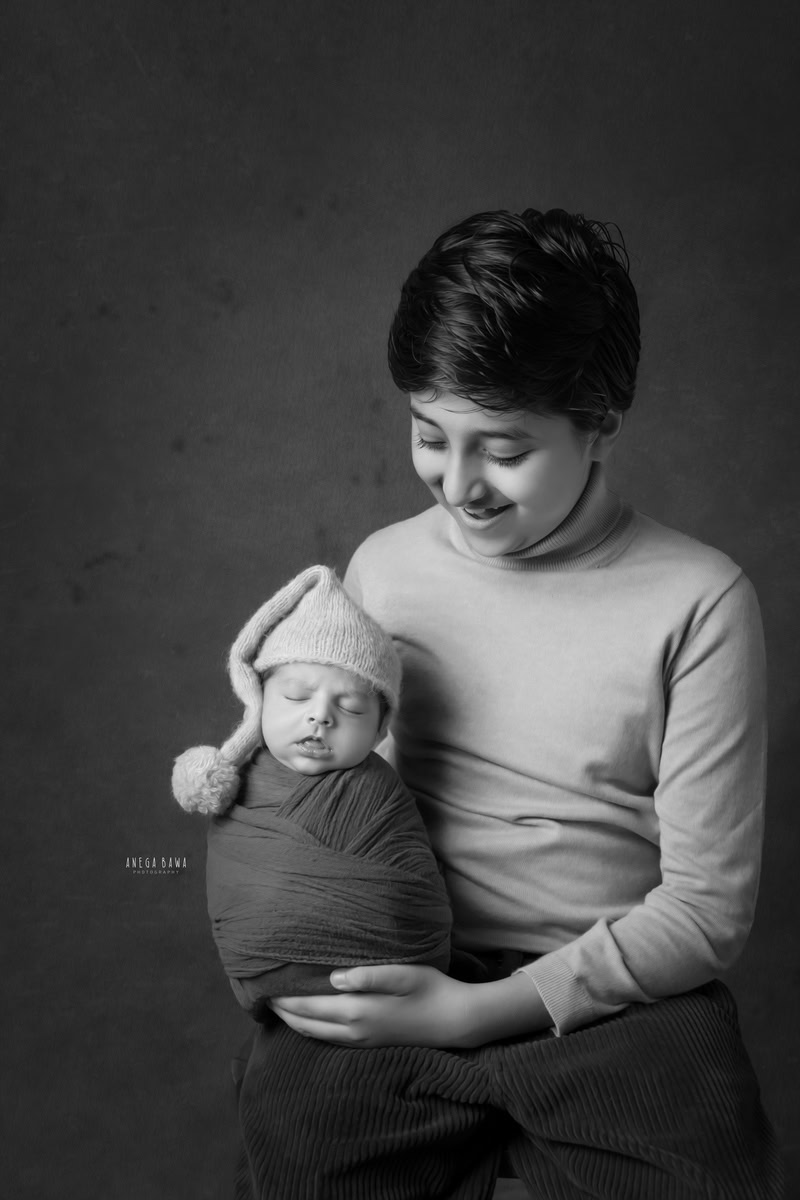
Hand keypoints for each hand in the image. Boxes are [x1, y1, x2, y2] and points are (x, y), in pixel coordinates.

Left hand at [269, 963, 548, 1047]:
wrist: (455, 1021)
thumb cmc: (431, 989)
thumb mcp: (403, 974)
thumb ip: (368, 975)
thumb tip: (334, 978)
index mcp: (357, 1011)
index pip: (309, 1006)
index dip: (285, 999)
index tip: (264, 988)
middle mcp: (354, 1030)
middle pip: (307, 1025)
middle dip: (283, 1013)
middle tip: (263, 1000)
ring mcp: (362, 1041)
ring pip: (317, 1035)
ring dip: (296, 1023)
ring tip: (281, 1010)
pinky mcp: (370, 1043)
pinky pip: (331, 1040)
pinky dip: (313, 1030)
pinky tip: (312, 1021)